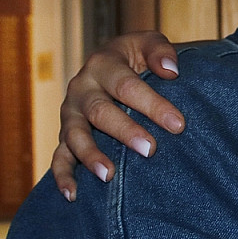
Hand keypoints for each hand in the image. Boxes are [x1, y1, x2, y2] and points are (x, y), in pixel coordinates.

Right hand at [52, 32, 184, 199]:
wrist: (113, 65)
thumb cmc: (137, 57)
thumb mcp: (148, 43)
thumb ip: (160, 51)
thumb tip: (172, 70)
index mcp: (103, 64)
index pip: (127, 85)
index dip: (153, 104)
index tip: (178, 124)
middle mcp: (82, 88)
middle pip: (100, 111)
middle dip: (125, 131)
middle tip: (150, 149)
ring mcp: (70, 113)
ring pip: (74, 135)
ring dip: (90, 155)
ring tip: (108, 175)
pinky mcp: (65, 134)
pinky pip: (59, 157)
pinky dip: (62, 176)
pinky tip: (73, 195)